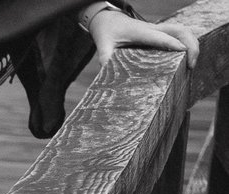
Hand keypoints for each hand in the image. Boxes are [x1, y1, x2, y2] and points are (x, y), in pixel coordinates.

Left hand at [84, 4, 200, 61]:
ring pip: (183, 31)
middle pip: (180, 30)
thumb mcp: (102, 45)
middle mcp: (153, 28)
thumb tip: (105, 72)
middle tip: (191, 65)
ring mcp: (159, 30)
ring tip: (192, 64)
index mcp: (140, 32)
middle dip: (191, 44)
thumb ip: (104, 57)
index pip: (159, 36)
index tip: (183, 52)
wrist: (109, 19)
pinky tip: (187, 59)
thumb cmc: (107, 32)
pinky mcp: (160, 33)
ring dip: (192, 44)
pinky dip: (187, 44)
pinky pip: (179, 35)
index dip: (171, 43)